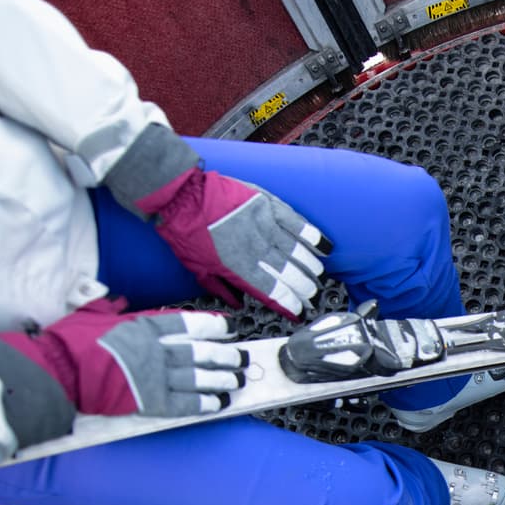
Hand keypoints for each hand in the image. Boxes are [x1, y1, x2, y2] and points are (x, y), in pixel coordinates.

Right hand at [0, 298, 247, 417]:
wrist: (59, 372)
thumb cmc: (70, 342)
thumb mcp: (91, 315)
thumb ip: (111, 309)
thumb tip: (118, 302)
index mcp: (143, 326)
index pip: (188, 323)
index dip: (213, 326)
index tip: (229, 327)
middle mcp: (156, 350)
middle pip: (201, 351)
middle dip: (225, 355)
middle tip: (242, 357)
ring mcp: (155, 376)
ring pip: (199, 378)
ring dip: (222, 379)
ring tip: (237, 381)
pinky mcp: (149, 402)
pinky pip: (185, 404)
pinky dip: (205, 404)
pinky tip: (219, 403)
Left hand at [104, 125, 330, 318]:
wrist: (180, 193)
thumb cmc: (184, 231)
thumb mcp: (196, 268)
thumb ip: (221, 288)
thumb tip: (239, 304)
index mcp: (236, 266)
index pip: (271, 290)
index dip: (288, 303)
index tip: (297, 311)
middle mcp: (254, 246)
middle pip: (288, 272)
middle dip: (303, 287)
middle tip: (311, 295)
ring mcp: (263, 223)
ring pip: (296, 250)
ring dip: (310, 266)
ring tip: (317, 276)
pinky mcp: (267, 204)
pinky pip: (296, 222)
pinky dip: (312, 236)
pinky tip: (324, 248)